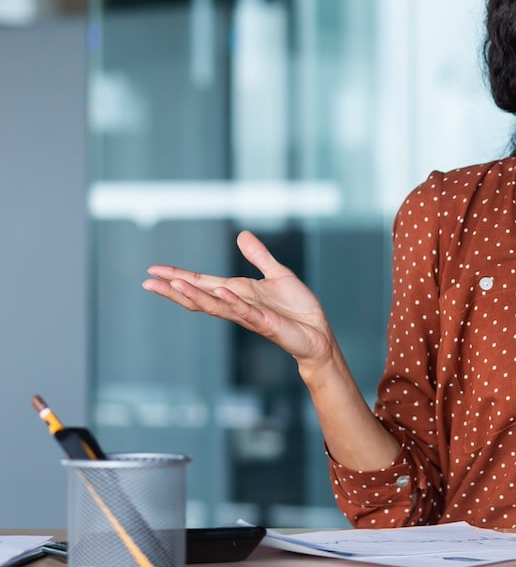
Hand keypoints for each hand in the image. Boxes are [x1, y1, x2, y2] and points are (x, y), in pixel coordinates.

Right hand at [142, 230, 333, 364]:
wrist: (317, 332)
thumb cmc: (297, 308)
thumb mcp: (277, 274)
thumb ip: (259, 256)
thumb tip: (242, 235)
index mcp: (237, 292)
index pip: (201, 282)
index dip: (178, 276)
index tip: (153, 270)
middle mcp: (237, 304)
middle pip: (198, 297)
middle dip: (173, 290)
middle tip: (147, 283)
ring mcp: (249, 315)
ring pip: (215, 306)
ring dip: (195, 296)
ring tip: (173, 284)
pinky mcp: (265, 323)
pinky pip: (246, 312)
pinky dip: (233, 302)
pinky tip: (222, 291)